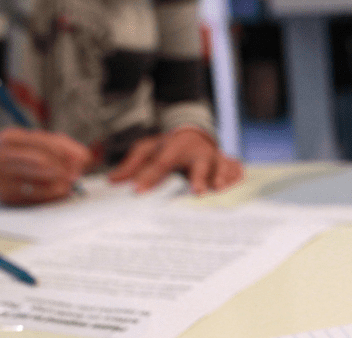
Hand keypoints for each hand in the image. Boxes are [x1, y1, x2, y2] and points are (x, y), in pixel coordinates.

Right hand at [0, 127, 91, 204]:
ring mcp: (0, 175)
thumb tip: (85, 157)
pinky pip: (36, 195)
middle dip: (65, 168)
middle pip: (41, 160)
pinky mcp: (5, 194)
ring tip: (72, 182)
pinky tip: (63, 191)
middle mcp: (1, 154)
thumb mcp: (37, 143)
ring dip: (62, 181)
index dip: (67, 152)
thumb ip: (63, 146)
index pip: (44, 142)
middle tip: (78, 174)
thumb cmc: (22, 155)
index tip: (84, 159)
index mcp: (10, 136)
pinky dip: (54, 193)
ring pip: (39, 178)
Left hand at [108, 127, 243, 194]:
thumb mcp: (148, 149)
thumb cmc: (169, 146)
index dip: (150, 177)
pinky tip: (237, 184)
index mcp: (177, 148)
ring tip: (220, 188)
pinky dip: (238, 175)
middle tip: (197, 192)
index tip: (139, 192)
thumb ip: (132, 164)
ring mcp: (216, 158)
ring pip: (222, 166)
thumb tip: (113, 181)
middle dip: (200, 177)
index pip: (162, 163)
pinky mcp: (228, 163)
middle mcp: (199, 153)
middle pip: (201, 164)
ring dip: (222, 177)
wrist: (194, 132)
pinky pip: (237, 169)